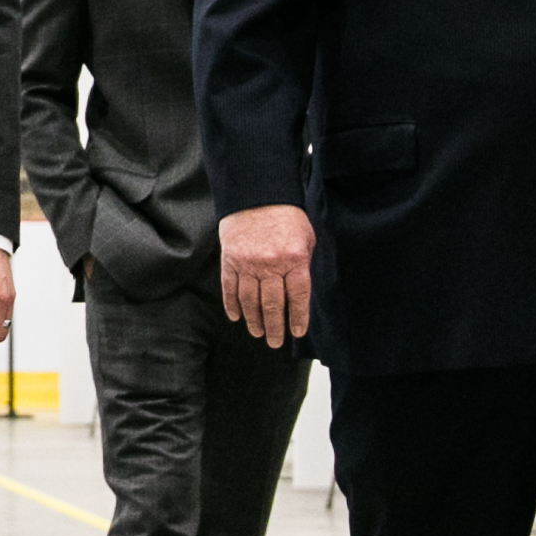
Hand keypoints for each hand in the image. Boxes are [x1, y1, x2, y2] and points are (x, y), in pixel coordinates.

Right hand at [219, 204, 315, 348]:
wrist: (256, 193)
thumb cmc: (286, 215)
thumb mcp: (305, 237)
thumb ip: (303, 264)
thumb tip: (299, 292)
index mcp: (294, 258)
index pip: (298, 296)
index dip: (298, 317)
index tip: (297, 332)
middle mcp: (270, 264)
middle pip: (273, 304)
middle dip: (275, 327)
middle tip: (275, 342)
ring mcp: (247, 263)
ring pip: (250, 301)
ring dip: (254, 320)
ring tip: (258, 332)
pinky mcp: (230, 260)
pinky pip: (230, 288)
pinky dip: (232, 305)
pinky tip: (236, 317)